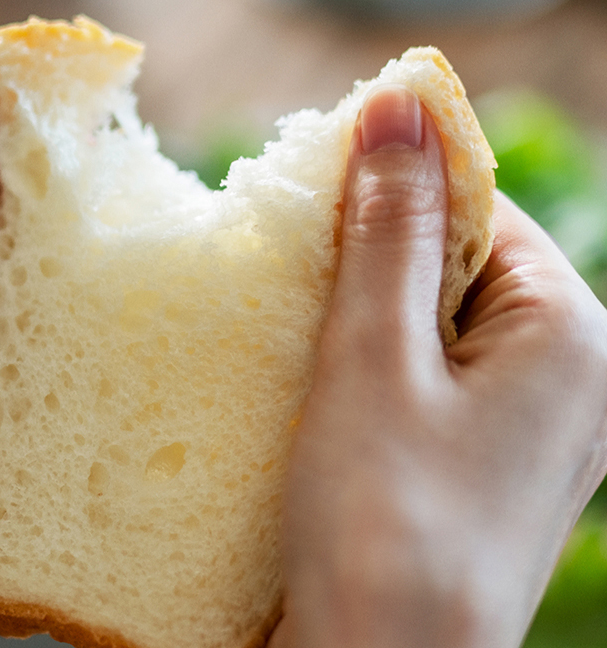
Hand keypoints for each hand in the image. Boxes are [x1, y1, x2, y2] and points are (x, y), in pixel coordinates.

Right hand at [271, 85, 606, 647]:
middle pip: (464, 267)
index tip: (322, 196)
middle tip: (303, 280)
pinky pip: (439, 377)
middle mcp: (574, 377)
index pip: (483, 210)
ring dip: (373, 316)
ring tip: (311, 342)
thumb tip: (398, 112)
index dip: (400, 192)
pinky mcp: (491, 461)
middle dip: (381, 261)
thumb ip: (390, 231)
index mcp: (574, 334)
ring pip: (444, 324)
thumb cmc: (382, 522)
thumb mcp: (374, 355)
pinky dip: (382, 366)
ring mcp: (535, 425)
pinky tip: (334, 389)